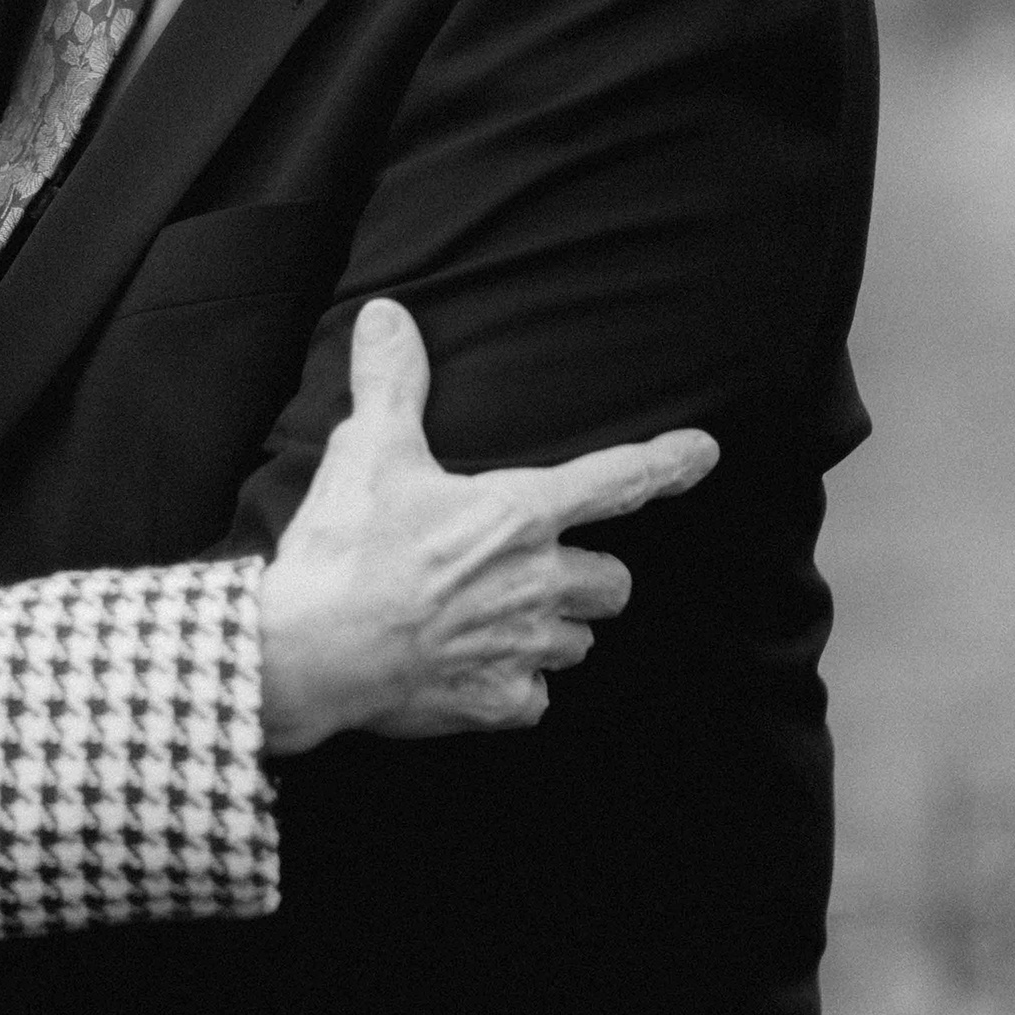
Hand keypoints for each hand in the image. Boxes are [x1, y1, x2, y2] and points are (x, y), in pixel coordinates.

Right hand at [255, 298, 714, 752]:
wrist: (310, 652)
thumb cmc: (346, 548)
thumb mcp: (368, 451)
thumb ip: (391, 382)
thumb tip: (388, 313)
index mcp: (518, 514)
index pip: (617, 480)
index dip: (667, 463)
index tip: (704, 453)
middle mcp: (537, 581)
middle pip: (613, 581)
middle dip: (589, 574)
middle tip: (544, 567)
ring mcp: (523, 648)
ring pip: (579, 641)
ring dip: (557, 629)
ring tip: (506, 618)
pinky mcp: (497, 702)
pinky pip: (537, 698)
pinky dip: (518, 688)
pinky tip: (480, 671)